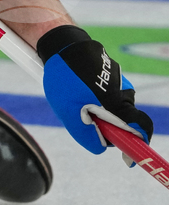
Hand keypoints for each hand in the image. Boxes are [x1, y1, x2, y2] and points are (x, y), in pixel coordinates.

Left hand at [38, 25, 153, 154]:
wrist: (63, 45)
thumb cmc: (66, 78)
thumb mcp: (69, 111)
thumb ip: (85, 133)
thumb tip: (100, 148)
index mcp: (119, 103)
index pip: (141, 128)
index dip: (139, 145)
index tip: (129, 159)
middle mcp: (124, 94)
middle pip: (121, 123)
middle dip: (104, 128)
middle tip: (80, 120)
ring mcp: (118, 84)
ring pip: (110, 110)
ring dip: (94, 112)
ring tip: (73, 99)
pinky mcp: (110, 77)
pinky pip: (104, 98)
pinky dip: (92, 100)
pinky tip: (75, 90)